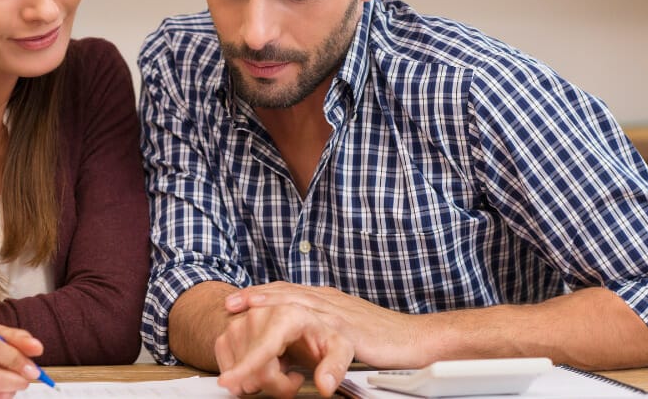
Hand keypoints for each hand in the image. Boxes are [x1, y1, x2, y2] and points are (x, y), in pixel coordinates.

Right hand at [214, 302, 353, 397]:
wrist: (299, 323)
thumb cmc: (317, 334)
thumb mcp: (338, 348)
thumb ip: (334, 367)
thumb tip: (325, 386)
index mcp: (287, 315)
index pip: (264, 347)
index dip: (247, 367)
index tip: (229, 381)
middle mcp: (259, 314)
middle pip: (255, 366)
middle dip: (273, 383)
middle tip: (293, 379)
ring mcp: (240, 322)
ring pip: (239, 368)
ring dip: (258, 379)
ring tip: (279, 368)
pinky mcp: (227, 332)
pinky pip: (226, 365)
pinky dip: (242, 373)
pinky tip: (262, 365)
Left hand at [225, 282, 429, 368]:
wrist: (417, 338)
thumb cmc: (380, 337)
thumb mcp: (338, 329)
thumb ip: (314, 333)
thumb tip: (291, 347)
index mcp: (324, 301)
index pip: (286, 292)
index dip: (259, 294)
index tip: (235, 300)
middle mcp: (329, 303)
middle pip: (286, 294)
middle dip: (256, 298)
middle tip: (231, 305)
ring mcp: (342, 317)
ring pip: (301, 309)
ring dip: (273, 311)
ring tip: (250, 314)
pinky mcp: (356, 335)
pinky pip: (335, 343)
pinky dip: (322, 354)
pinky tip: (301, 351)